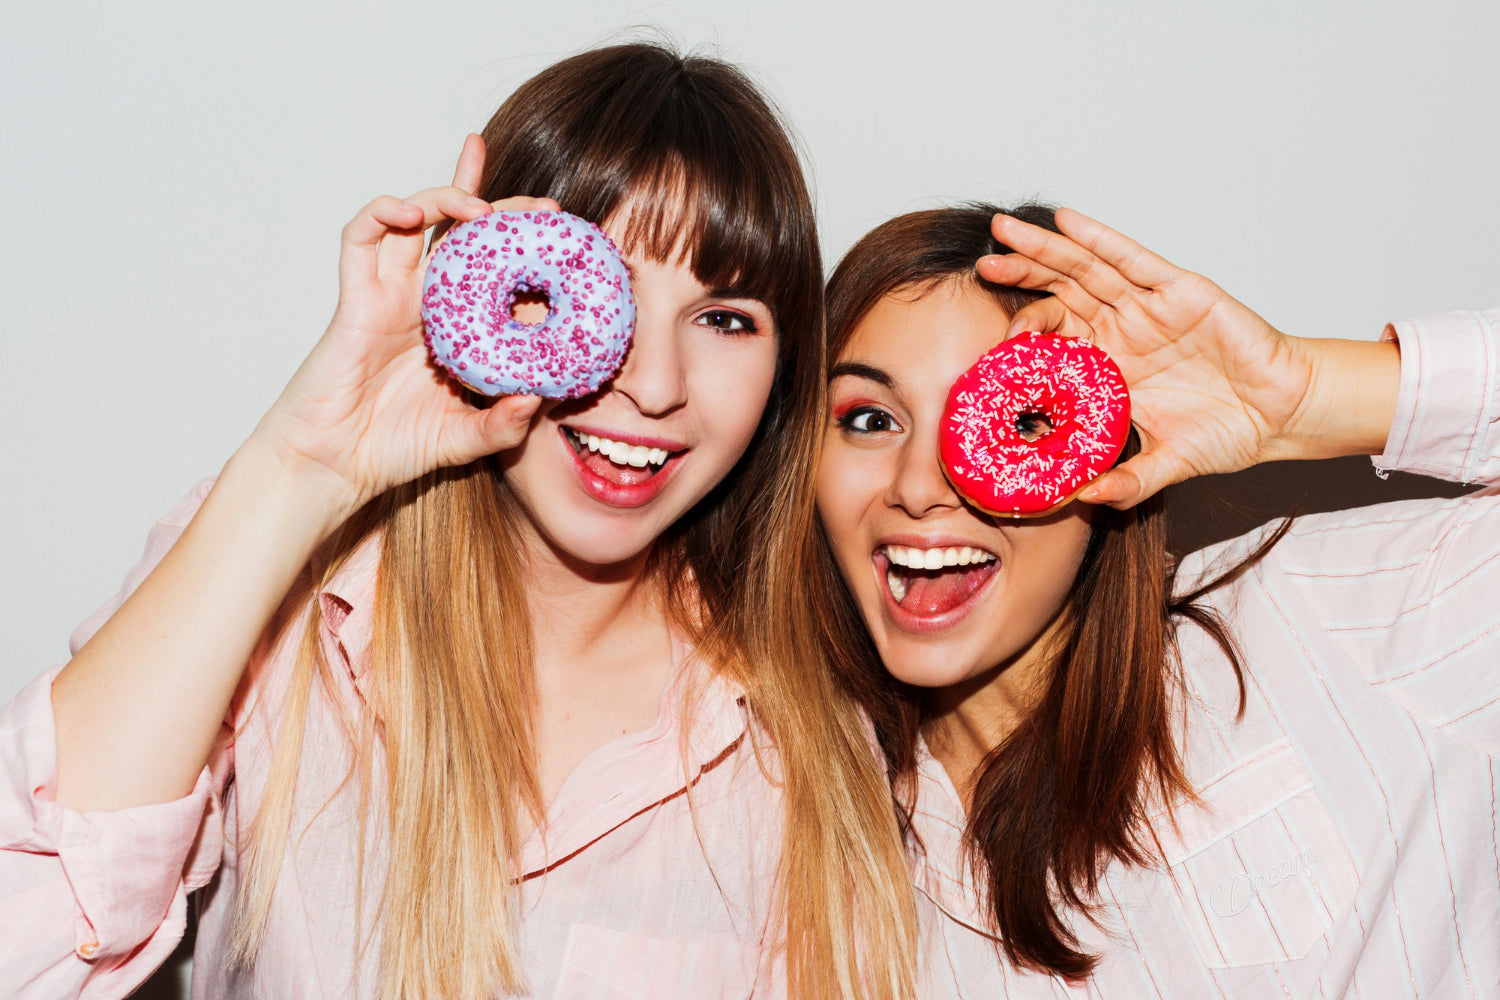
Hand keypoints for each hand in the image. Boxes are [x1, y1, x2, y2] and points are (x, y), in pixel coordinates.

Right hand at [250, 134, 559, 518]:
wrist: (334, 466)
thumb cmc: (394, 450)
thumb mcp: (465, 440)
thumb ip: (502, 425)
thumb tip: (537, 399)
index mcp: (458, 327)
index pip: (497, 271)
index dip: (525, 249)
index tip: (566, 241)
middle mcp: (426, 302)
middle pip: (462, 233)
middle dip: (502, 207)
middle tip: (544, 206)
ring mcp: (390, 295)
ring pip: (416, 220)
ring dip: (446, 198)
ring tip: (480, 207)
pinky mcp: (355, 298)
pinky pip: (360, 240)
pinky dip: (381, 213)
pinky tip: (410, 212)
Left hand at [977, 209, 1389, 507]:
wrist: (1283, 416)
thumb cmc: (1229, 431)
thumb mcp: (1165, 464)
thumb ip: (1126, 482)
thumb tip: (1082, 501)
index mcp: (1111, 363)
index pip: (1056, 338)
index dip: (1023, 334)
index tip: (990, 342)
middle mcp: (1123, 328)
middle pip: (1061, 292)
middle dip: (1021, 276)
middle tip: (982, 266)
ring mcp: (1149, 306)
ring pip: (1087, 268)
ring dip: (1045, 250)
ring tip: (1005, 233)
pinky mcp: (1181, 291)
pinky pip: (1133, 259)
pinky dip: (1099, 239)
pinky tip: (1066, 221)